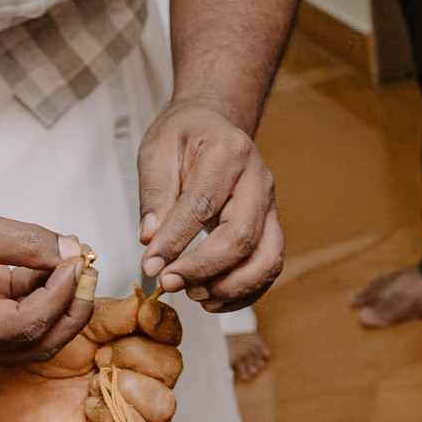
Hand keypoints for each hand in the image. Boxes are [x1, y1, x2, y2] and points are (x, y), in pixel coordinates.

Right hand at [0, 190, 94, 366]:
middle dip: (69, 304)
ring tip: (75, 257)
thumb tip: (72, 251)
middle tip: (88, 265)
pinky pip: (24, 313)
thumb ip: (25, 242)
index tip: (79, 260)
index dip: (60, 294)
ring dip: (60, 298)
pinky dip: (44, 290)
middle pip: (37, 340)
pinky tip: (55, 261)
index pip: (26, 325)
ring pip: (35, 331)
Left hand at [0, 290, 185, 421]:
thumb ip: (114, 310)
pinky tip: (89, 404)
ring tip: (95, 381)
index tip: (146, 314)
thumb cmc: (36, 351)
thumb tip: (146, 301)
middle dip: (139, 356)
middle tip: (102, 354)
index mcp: (130, 340)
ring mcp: (125, 407)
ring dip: (131, 388)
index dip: (163, 322)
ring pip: (164, 405)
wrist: (3, 385)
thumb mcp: (76, 319)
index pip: (168, 332)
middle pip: (171, 366)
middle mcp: (134, 375)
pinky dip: (115, 416)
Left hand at [135, 99, 283, 308]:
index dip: (176, 240)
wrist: (215, 124)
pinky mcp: (271, 227)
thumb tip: (151, 239)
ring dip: (231, 287)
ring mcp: (270, 205)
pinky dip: (243, 292)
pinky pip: (268, 267)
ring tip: (193, 295)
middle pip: (242, 236)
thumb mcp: (157, 150)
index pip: (203, 204)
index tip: (150, 266)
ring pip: (266, 259)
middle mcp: (258, 180)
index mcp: (228, 152)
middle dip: (204, 269)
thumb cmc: (185, 135)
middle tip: (169, 284)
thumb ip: (155, 194)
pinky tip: (211, 298)